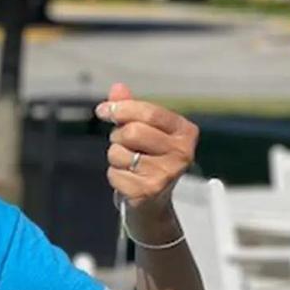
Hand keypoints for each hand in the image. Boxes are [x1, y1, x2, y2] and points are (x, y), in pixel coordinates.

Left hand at [95, 83, 198, 217]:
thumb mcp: (145, 130)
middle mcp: (182, 153)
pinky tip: (129, 179)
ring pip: (119, 153)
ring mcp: (166, 174)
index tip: (104, 110)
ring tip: (130, 164)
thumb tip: (118, 87)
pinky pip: (114, 174)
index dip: (121, 108)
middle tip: (124, 144)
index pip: (149, 112)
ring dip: (115, 157)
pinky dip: (115, 175)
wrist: (154, 201)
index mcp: (185, 131)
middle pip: (132, 132)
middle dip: (118, 136)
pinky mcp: (148, 191)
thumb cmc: (149, 158)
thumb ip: (131, 108)